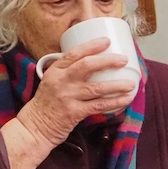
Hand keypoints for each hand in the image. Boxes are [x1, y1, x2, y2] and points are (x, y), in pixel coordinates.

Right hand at [18, 38, 137, 151]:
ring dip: (117, 85)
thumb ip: (68, 72)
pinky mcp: (74, 112)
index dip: (92, 46)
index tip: (107, 41)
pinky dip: (115, 102)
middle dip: (108, 61)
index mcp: (55, 71)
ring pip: (97, 87)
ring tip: (131, 84)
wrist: (35, 127)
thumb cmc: (47, 103)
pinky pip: (99, 106)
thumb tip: (93, 64)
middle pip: (87, 66)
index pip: (74, 53)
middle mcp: (61, 81)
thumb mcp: (52, 82)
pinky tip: (126, 99)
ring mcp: (68, 97)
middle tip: (123, 59)